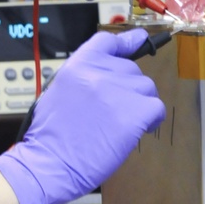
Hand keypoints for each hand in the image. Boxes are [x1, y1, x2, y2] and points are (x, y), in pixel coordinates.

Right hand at [0, 29, 166, 203]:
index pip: (107, 42)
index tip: (138, 40)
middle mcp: (98, 73)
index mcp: (77, 66)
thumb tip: (107, 75)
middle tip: (111, 113)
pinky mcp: (134, 113)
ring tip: (119, 125)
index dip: (126, 42)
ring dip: (139, 105)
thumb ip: (83, 79)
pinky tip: (134, 132)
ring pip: (147, 88)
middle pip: (131, 70)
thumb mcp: (58, 93)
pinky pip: (156, 108)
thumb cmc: (49, 138)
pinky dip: (150, 121)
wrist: (48, 163)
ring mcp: (118, 91)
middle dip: (127, 90)